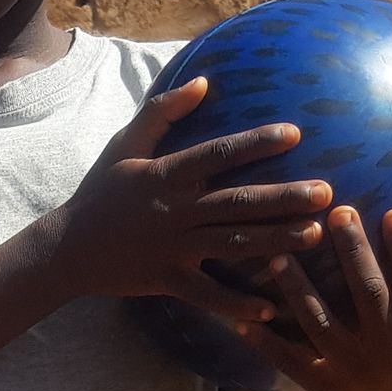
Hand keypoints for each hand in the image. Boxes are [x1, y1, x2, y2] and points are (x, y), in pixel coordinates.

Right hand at [56, 75, 332, 323]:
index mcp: (165, 175)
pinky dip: (235, 305)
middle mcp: (173, 211)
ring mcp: (171, 248)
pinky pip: (206, 294)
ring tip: (314, 236)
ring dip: (275, 240)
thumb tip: (203, 81)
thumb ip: (162, 112)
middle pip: (236, 201)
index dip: (255, 143)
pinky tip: (268, 309)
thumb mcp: (124, 145)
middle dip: (283, 197)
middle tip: (325, 192)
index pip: (217, 154)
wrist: (66, 249)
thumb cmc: (100, 193)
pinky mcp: (166, 280)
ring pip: (231, 243)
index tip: (294, 134)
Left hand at [239, 206, 391, 390]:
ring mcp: (352, 372)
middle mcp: (390, 355)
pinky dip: (264, 339)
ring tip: (278, 254)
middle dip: (352, 253)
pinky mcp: (321, 387)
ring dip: (297, 288)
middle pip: (368, 295)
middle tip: (337, 211)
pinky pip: (288, 360)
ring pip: (320, 323)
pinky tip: (243, 314)